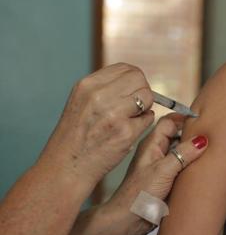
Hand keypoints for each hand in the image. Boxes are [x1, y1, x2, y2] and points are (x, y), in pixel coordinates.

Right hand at [35, 63, 154, 186]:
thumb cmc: (76, 136)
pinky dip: (143, 124)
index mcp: (88, 85)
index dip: (134, 79)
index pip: (126, 68)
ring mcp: (114, 114)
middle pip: (140, 79)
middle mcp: (100, 96)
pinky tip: (129, 131)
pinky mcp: (126, 132)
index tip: (132, 91)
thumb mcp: (81, 102)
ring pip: (147, 97)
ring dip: (144, 107)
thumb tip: (134, 79)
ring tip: (131, 118)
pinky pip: (149, 118)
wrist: (68, 166)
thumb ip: (104, 88)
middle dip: (142, 91)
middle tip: (135, 106)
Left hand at [58, 113, 207, 234]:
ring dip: (193, 151)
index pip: (169, 122)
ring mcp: (163, 165)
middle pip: (177, 135)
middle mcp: (157, 152)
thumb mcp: (163, 171)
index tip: (201, 120)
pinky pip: (183, 165)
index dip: (184, 118)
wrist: (130, 220)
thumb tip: (201, 140)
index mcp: (152, 144)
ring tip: (209, 150)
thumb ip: (182, 154)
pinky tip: (202, 168)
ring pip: (181, 150)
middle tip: (210, 136)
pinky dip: (193, 164)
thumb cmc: (138, 196)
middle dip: (192, 134)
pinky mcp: (168, 178)